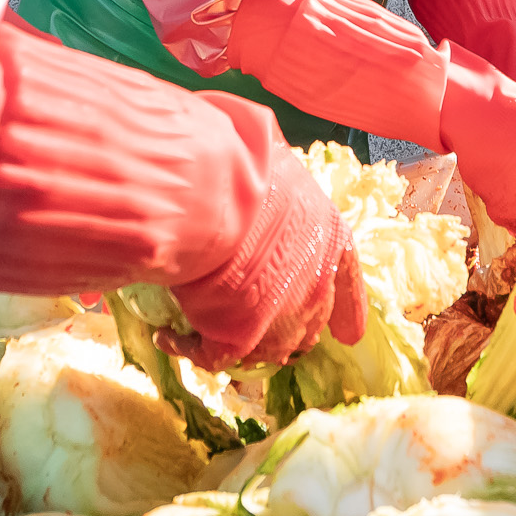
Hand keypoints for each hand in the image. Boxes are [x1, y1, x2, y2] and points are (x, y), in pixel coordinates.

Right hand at [166, 141, 367, 368]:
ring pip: (265, 349)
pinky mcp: (238, 340)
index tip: (348, 335)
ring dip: (240, 343)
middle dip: (284, 327)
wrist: (218, 194)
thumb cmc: (248, 164)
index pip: (348, 284)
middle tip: (251, 319)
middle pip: (307, 325)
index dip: (348, 312)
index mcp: (330, 240)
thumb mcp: (276, 165)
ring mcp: (282, 321)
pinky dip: (188, 349)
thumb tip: (252, 159)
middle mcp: (316, 287)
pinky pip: (212, 356)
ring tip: (207, 331)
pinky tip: (167, 336)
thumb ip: (272, 185)